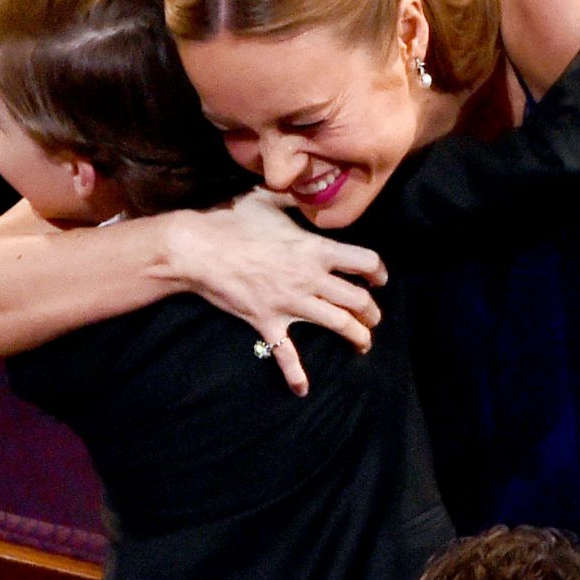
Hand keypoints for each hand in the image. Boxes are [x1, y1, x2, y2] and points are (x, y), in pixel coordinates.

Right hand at [171, 187, 387, 395]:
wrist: (199, 249)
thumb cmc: (232, 221)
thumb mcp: (268, 200)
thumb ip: (295, 200)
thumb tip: (308, 190)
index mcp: (315, 249)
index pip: (365, 262)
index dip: (378, 271)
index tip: (379, 278)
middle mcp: (310, 279)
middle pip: (357, 300)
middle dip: (372, 311)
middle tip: (374, 316)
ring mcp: (291, 303)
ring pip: (338, 325)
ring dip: (357, 336)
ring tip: (363, 343)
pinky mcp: (269, 322)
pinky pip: (286, 354)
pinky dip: (295, 374)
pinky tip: (303, 389)